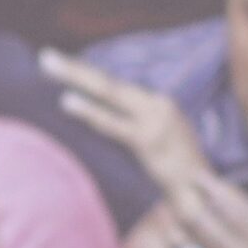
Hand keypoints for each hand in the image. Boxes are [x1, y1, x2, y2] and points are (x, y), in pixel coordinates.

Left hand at [41, 49, 213, 192]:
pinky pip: (112, 123)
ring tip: (48, 64)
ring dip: (75, 77)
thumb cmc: (178, 171)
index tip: (61, 65)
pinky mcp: (148, 139)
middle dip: (74, 68)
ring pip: (108, 92)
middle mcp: (157, 104)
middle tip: (45, 57)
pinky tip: (67, 102)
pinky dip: (89, 111)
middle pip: (108, 82)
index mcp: (157, 103)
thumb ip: (136, 125)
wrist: (202, 190)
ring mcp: (154, 119)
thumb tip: (105, 119)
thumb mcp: (159, 140)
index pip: (115, 85)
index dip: (86, 75)